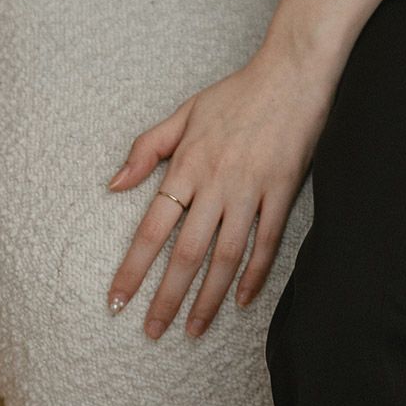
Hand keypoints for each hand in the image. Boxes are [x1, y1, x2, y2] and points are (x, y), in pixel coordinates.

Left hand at [103, 40, 339, 339]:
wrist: (291, 73)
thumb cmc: (237, 93)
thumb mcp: (184, 112)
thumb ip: (148, 148)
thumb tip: (114, 184)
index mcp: (188, 165)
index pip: (152, 228)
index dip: (133, 269)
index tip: (117, 301)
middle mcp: (216, 183)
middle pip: (186, 253)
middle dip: (166, 298)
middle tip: (152, 332)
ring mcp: (251, 190)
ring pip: (225, 256)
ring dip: (208, 298)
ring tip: (193, 329)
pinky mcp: (282, 191)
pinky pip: (267, 242)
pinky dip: (254, 274)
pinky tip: (240, 300)